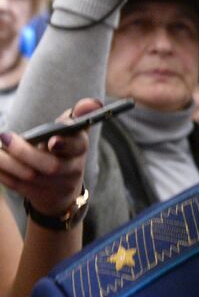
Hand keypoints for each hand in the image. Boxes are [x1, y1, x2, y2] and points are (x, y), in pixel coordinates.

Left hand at [0, 98, 101, 218]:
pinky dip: (3, 172)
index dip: (65, 144)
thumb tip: (91, 103)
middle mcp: (70, 169)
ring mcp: (53, 184)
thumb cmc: (64, 150)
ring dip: (8, 162)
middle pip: (51, 165)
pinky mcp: (36, 193)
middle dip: (26, 152)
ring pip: (30, 176)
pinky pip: (16, 185)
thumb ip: (79, 115)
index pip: (77, 146)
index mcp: (79, 149)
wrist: (61, 188)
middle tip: (5, 136)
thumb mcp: (74, 133)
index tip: (51, 140)